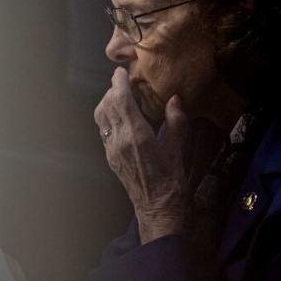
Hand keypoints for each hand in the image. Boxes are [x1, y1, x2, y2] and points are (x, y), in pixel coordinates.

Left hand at [95, 68, 191, 243]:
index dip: (118, 84)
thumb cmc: (172, 179)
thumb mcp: (178, 148)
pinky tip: (120, 117)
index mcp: (136, 136)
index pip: (120, 101)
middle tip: (122, 82)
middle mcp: (119, 141)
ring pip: (101, 119)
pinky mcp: (110, 158)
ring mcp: (111, 150)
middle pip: (106, 107)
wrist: (158, 207)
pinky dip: (108, 118)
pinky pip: (104, 131)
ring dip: (107, 104)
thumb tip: (174, 98)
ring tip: (119, 96)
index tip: (120, 72)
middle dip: (112, 91)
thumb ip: (176, 121)